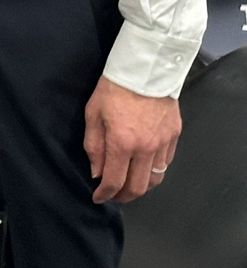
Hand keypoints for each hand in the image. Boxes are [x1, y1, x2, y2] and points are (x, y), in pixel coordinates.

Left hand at [83, 76, 179, 202]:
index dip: (105, 194)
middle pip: (138, 187)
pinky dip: (154, 172)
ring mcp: (163, 143)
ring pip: (155, 178)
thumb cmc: (113, 89)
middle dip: (123, 197)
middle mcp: (145, 148)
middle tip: (113, 197)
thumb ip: (94, 147)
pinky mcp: (174, 136)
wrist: (146, 69)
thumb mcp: (93, 114)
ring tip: (129, 187)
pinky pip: (165, 163)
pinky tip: (143, 169)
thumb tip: (97, 172)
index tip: (98, 198)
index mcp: (122, 143)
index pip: (114, 180)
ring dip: (141, 188)